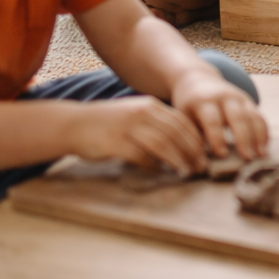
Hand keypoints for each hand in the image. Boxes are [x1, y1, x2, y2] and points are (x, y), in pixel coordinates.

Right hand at [74, 96, 208, 174]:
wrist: (73, 124)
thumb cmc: (108, 124)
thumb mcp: (134, 115)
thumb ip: (156, 124)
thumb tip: (182, 144)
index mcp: (149, 105)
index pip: (181, 121)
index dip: (196, 139)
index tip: (205, 154)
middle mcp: (141, 113)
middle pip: (176, 133)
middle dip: (192, 152)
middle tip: (200, 167)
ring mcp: (128, 127)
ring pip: (162, 144)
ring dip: (177, 160)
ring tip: (186, 172)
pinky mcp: (116, 143)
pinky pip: (141, 156)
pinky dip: (152, 165)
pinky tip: (158, 172)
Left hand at [170, 66, 269, 159]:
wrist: (197, 79)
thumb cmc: (188, 106)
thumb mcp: (184, 117)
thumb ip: (193, 137)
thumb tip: (200, 164)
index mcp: (203, 101)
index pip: (212, 120)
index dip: (217, 137)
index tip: (222, 155)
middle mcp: (223, 97)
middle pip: (237, 117)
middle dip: (243, 138)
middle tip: (247, 158)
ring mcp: (238, 97)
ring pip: (252, 116)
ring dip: (258, 136)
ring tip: (260, 156)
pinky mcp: (248, 101)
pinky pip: (259, 116)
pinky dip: (264, 132)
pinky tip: (264, 147)